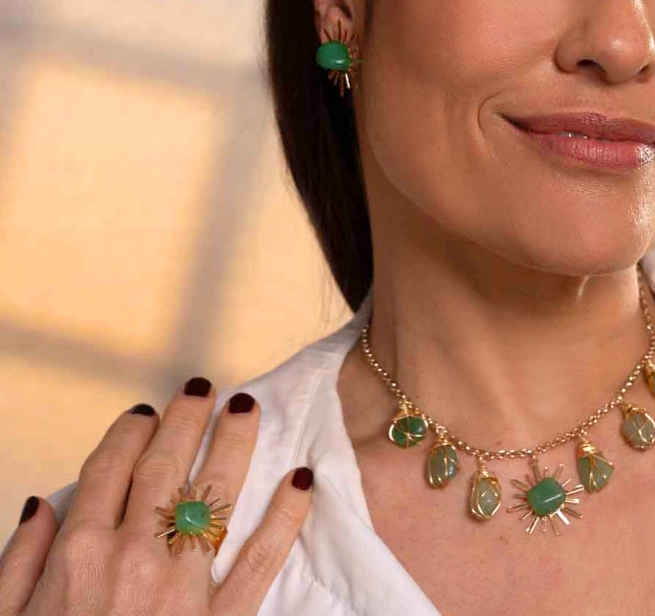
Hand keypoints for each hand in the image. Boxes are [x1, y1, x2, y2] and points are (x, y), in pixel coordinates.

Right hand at [0, 377, 312, 615]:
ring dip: (233, 445)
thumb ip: (20, 562)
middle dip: (186, 419)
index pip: (110, 468)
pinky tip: (302, 479)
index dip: (131, 431)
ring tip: (248, 407)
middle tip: (204, 387)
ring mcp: (179, 592)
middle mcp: (131, 560)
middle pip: (164, 467)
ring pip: (213, 497)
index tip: (147, 410)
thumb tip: (43, 502)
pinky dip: (286, 517)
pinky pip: (260, 562)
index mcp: (76, 556)